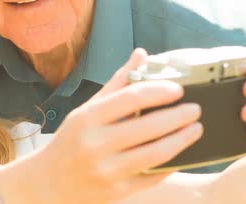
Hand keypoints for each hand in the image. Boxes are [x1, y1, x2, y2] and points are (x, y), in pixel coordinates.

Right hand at [0, 49, 202, 203]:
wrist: (48, 184)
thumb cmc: (72, 140)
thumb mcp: (87, 109)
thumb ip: (117, 83)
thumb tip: (142, 54)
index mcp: (88, 118)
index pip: (131, 98)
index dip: (159, 91)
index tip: (179, 89)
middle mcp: (95, 144)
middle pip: (148, 127)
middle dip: (179, 117)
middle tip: (196, 109)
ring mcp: (106, 171)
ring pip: (155, 154)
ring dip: (182, 140)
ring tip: (197, 129)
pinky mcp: (116, 192)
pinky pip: (151, 177)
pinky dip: (170, 164)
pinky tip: (182, 153)